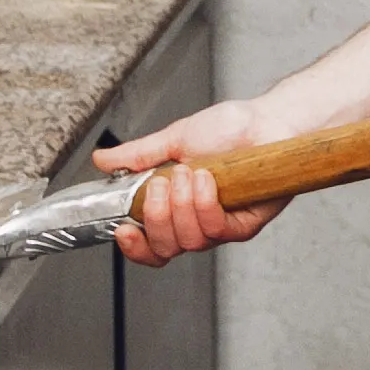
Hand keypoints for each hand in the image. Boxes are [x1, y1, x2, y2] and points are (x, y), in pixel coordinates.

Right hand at [99, 98, 293, 264]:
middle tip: (160, 184)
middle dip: (155, 217)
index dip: (133, 247)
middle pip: (165, 248)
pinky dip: (205, 205)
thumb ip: (138, 156)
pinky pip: (217, 230)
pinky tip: (207, 181)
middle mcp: (196, 223)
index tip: (122, 229)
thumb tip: (103, 161)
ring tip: (189, 173)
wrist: (266, 120)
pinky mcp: (244, 225)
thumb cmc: (230, 129)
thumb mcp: (174, 139)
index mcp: (175, 209)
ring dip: (182, 206)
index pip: (149, 245)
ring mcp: (221, 226)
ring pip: (189, 241)